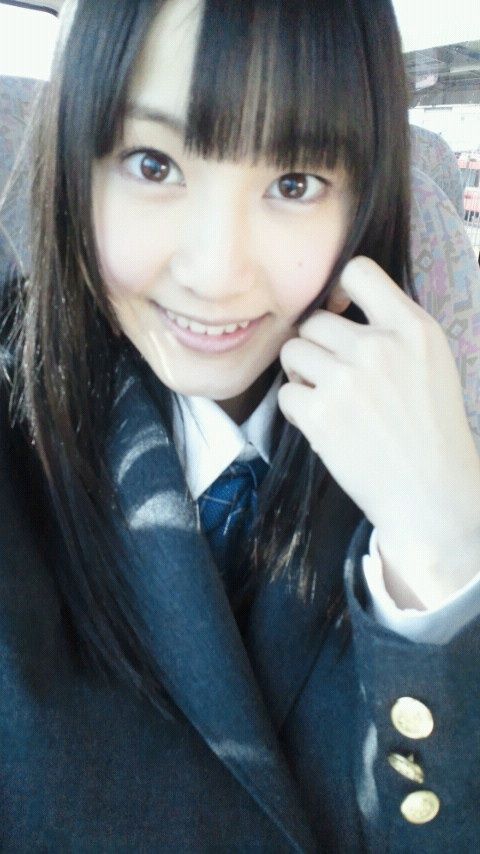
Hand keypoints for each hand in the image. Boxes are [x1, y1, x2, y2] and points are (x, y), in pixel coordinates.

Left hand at [278, 256, 479, 606]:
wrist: (431, 494)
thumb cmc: (432, 430)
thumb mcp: (432, 362)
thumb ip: (393, 328)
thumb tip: (337, 305)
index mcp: (413, 328)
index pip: (358, 271)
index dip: (338, 290)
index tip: (338, 313)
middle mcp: (379, 347)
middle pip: (314, 321)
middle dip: (316, 346)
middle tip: (331, 375)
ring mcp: (347, 380)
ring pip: (292, 351)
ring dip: (301, 373)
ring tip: (325, 397)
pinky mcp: (320, 414)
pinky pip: (285, 393)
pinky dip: (297, 408)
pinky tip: (321, 423)